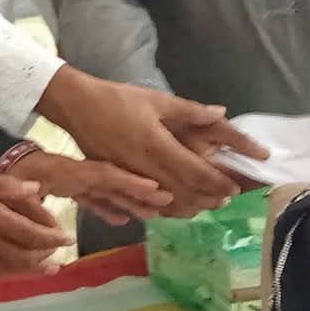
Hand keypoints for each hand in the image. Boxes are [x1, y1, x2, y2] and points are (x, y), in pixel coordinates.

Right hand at [0, 167, 67, 274]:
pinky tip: (15, 270)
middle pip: (25, 255)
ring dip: (32, 269)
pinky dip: (9, 273)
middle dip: (46, 255)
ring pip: (11, 268)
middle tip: (60, 253)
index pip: (32, 233)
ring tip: (48, 268)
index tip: (66, 236)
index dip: (52, 237)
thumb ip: (7, 186)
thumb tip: (38, 192)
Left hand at [12, 150, 172, 225]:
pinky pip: (90, 197)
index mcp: (62, 171)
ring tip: (153, 213)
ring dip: (128, 199)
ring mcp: (69, 180)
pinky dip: (106, 206)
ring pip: (105, 190)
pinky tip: (121, 218)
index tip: (155, 187)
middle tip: (169, 199)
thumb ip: (35, 213)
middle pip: (110, 180)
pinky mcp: (63, 187)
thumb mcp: (13, 193)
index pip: (101, 175)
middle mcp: (71, 174)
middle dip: (139, 189)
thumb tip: (60, 237)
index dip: (128, 181)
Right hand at [37, 68, 269, 216]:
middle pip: (182, 192)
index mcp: (156, 144)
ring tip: (203, 207)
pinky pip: (141, 205)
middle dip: (206, 199)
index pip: (194, 171)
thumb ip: (190, 110)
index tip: (233, 188)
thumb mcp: (156, 99)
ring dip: (186, 208)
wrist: (76, 106)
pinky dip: (159, 211)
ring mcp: (127, 178)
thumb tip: (222, 113)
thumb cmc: (118, 100)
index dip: (216, 182)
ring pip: (162, 203)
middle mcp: (143, 166)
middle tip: (225, 200)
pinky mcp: (114, 183)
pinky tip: (170, 210)